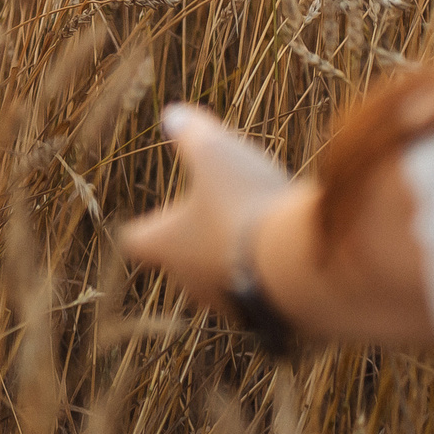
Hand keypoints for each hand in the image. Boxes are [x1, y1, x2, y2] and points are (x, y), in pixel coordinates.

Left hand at [116, 104, 293, 310]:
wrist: (297, 264)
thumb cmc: (244, 204)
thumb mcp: (214, 154)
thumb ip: (190, 133)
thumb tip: (171, 113)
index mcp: (165, 245)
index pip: (137, 241)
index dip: (146, 227)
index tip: (155, 218)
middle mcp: (188, 282)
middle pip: (180, 263)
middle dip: (196, 242)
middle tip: (217, 216)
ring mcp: (227, 305)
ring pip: (220, 282)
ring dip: (234, 261)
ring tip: (259, 234)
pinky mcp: (265, 319)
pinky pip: (260, 297)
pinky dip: (267, 278)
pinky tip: (289, 255)